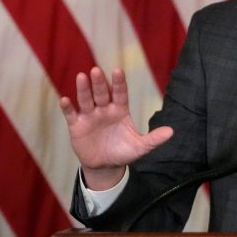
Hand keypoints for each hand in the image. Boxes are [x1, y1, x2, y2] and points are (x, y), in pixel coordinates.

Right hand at [59, 67, 172, 189]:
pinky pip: (71, 115)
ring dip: (83, 89)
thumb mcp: (140, 147)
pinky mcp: (77, 126)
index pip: (120, 93)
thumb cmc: (123, 151)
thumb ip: (154, 139)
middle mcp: (104, 109)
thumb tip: (172, 132)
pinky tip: (65, 100)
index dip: (118, 83)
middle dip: (99, 83)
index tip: (118, 70)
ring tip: (82, 77)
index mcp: (120, 110)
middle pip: (101, 93)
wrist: (105, 166)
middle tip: (96, 71)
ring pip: (86, 100)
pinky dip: (67, 108)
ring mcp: (90, 116)